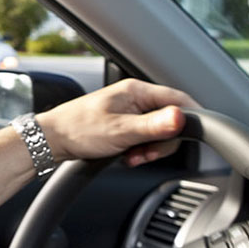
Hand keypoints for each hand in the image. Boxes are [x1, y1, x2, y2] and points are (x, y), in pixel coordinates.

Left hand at [34, 79, 199, 166]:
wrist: (51, 140)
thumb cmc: (78, 129)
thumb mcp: (121, 130)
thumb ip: (153, 126)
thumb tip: (181, 118)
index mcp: (137, 91)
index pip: (179, 99)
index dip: (191, 118)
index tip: (197, 136)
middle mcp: (136, 98)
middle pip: (171, 120)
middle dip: (162, 142)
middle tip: (145, 153)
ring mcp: (130, 112)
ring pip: (157, 133)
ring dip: (149, 149)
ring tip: (131, 156)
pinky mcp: (124, 126)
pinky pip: (144, 139)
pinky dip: (139, 151)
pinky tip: (126, 156)